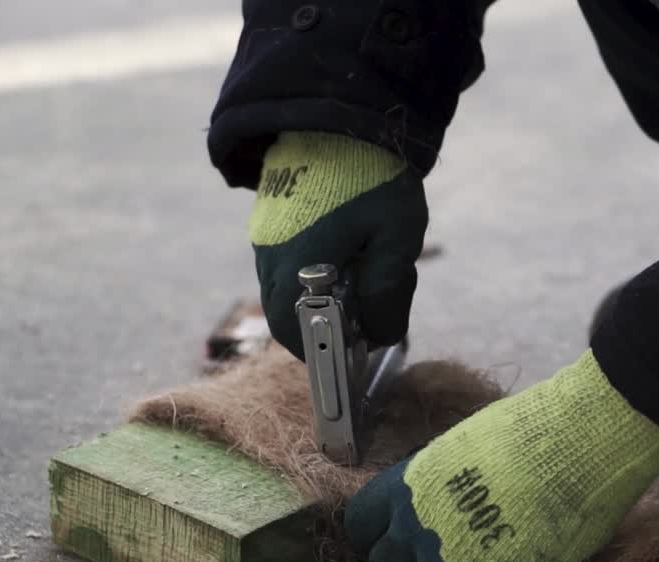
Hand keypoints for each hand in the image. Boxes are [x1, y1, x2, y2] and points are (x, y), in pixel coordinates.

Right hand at [249, 132, 426, 358]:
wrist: (340, 112)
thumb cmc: (371, 176)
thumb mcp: (394, 239)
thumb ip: (387, 293)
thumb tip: (382, 336)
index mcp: (297, 269)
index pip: (297, 337)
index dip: (325, 353)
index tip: (355, 352)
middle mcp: (269, 258)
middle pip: (287, 317)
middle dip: (326, 326)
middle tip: (367, 316)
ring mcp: (264, 238)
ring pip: (285, 290)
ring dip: (320, 297)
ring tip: (365, 274)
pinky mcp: (269, 220)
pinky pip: (285, 264)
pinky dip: (312, 273)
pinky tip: (350, 250)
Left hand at [344, 351, 658, 561]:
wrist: (574, 449)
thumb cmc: (527, 434)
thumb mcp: (461, 450)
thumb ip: (438, 485)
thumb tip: (439, 502)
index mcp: (404, 488)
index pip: (360, 526)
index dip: (380, 534)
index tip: (402, 536)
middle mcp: (414, 531)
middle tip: (446, 556)